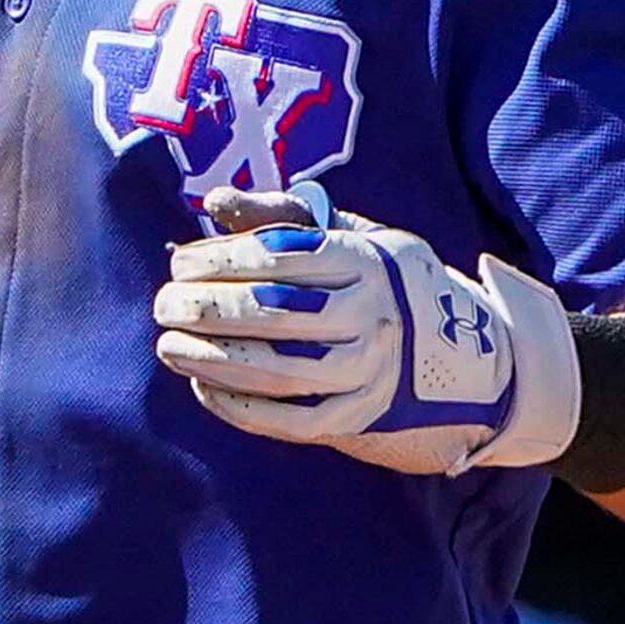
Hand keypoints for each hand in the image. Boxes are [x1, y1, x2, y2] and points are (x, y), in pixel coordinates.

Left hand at [151, 183, 580, 475]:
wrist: (462, 349)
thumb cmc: (376, 277)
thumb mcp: (344, 232)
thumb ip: (278, 215)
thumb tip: (214, 202)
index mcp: (363, 261)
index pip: (276, 258)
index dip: (218, 260)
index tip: (179, 261)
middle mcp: (370, 317)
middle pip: (272, 314)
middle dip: (205, 309)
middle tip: (162, 305)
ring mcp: (368, 372)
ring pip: (278, 370)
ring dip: (212, 360)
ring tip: (168, 346)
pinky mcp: (359, 417)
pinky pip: (292, 421)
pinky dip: (240, 408)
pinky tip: (203, 385)